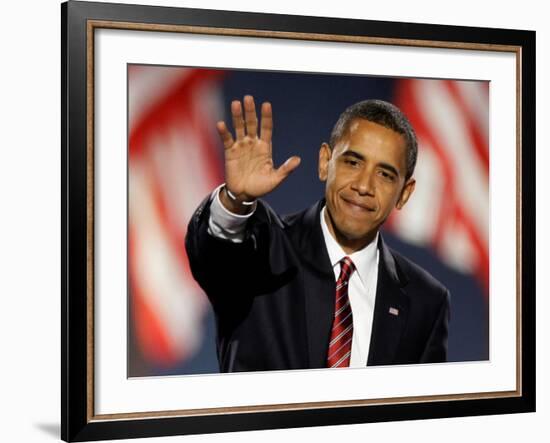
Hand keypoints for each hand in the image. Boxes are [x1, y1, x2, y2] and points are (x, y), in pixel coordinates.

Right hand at [216, 95, 300, 211]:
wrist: (244, 194)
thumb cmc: (261, 186)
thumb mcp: (275, 179)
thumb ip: (285, 169)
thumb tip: (298, 160)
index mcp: (265, 147)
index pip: (266, 128)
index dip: (266, 117)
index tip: (266, 105)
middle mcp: (253, 143)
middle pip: (252, 124)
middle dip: (250, 112)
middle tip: (248, 98)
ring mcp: (241, 146)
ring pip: (239, 128)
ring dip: (237, 116)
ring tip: (236, 104)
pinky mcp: (230, 152)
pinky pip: (227, 140)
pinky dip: (224, 132)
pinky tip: (221, 124)